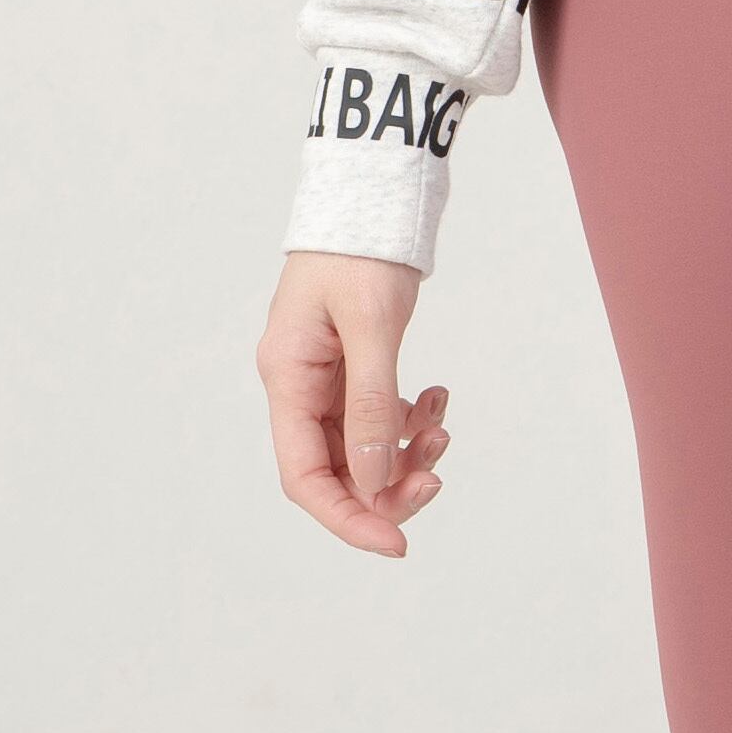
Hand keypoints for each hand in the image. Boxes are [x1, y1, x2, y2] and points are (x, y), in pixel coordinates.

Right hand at [261, 249, 449, 556]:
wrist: (374, 189)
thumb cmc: (362, 247)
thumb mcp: (372, 326)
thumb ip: (372, 406)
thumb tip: (375, 481)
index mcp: (287, 376)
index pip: (304, 477)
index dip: (348, 518)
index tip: (397, 542)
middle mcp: (299, 382)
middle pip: (334, 469)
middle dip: (387, 485)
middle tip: (438, 477)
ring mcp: (326, 374)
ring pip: (361, 446)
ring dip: (404, 452)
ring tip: (444, 427)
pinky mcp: (354, 362)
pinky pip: (379, 414)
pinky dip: (410, 419)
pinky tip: (437, 397)